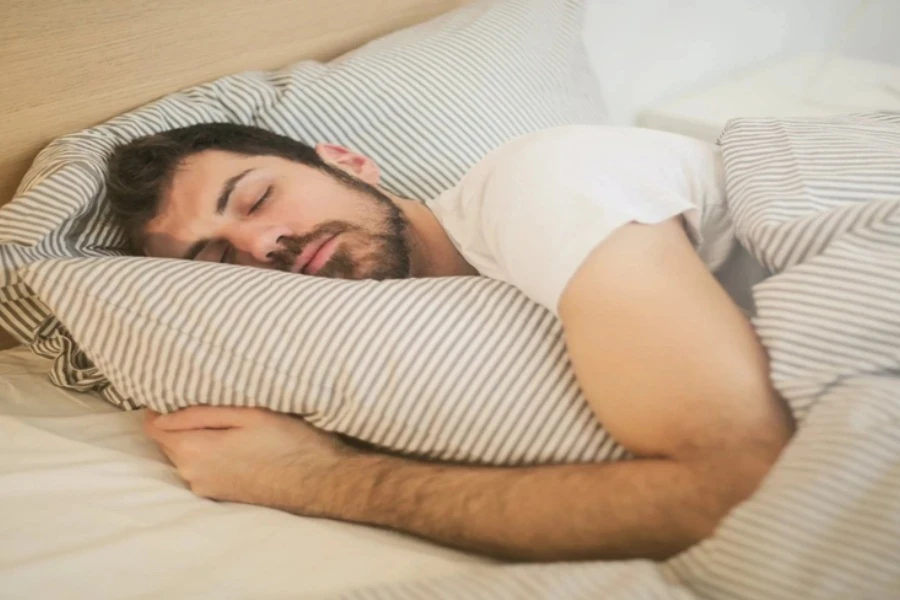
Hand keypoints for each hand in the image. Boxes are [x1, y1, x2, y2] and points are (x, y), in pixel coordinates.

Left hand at [144, 406, 354, 513]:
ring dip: (195, 437)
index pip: (154, 426)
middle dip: (178, 421)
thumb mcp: (248, 414)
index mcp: (194, 450)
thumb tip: (162, 414)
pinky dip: (207, 453)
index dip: (160, 406)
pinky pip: (200, 468)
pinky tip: (233, 442)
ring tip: (225, 421)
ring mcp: (205, 487)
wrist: (318, 482)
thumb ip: (200, 414)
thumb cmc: (288, 442)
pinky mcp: (220, 495)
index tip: (178, 390)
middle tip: (207, 400)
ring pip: (184, 455)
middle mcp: (192, 474)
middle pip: (168, 441)